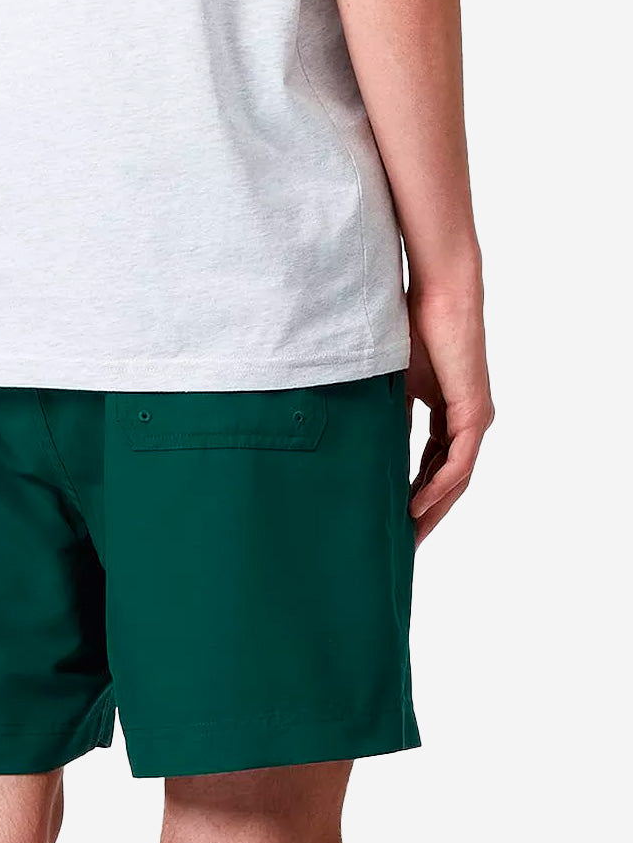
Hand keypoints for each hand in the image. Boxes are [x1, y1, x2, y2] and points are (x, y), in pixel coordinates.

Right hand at [405, 287, 493, 544]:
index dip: (414, 496)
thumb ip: (389, 419)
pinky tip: (414, 507)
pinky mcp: (474, 413)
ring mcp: (474, 420)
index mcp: (450, 415)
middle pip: (448, 483)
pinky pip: (456, 463)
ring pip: (456, 480)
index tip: (392, 521)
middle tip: (400, 546)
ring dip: (431, 511)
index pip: (434, 467)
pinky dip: (436, 487)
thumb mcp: (393, 386)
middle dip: (425, 516)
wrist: (439, 296)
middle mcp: (468, 423)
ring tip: (406, 538)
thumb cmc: (413, 329)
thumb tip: (369, 450)